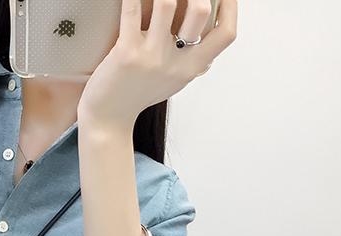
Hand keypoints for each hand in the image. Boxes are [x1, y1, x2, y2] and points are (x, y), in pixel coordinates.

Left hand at [77, 0, 236, 129]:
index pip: (226, 34)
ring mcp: (150, 56)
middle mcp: (174, 62)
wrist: (108, 119)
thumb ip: (191, 58)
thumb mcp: (173, 81)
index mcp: (191, 68)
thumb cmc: (138, 97)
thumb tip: (208, 32)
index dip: (231, 6)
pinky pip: (132, 11)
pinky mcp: (125, 52)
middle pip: (201, 11)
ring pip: (167, 4)